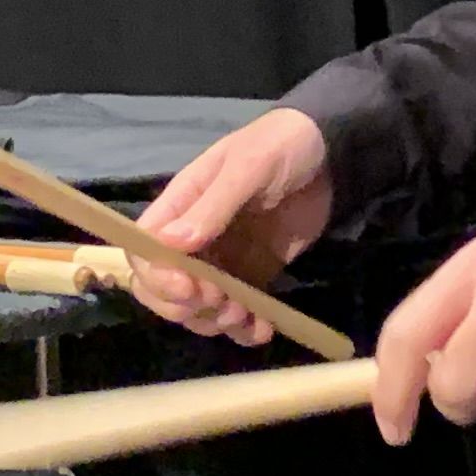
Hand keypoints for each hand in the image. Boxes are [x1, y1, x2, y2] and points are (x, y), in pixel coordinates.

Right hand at [131, 109, 336, 344]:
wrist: (331, 154)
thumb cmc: (281, 146)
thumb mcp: (248, 166)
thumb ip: (213, 205)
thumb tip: (170, 244)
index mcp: (181, 205)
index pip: (143, 250)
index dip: (156, 276)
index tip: (188, 288)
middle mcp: (193, 238)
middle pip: (162, 288)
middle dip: (184, 306)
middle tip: (220, 301)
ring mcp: (223, 260)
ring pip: (198, 307)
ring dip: (215, 321)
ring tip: (246, 314)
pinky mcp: (252, 276)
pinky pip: (237, 312)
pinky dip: (244, 329)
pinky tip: (263, 328)